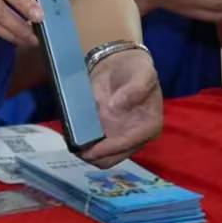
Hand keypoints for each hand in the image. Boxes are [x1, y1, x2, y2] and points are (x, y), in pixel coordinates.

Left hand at [80, 48, 162, 167]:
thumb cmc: (135, 68)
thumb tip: (116, 106)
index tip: (89, 150)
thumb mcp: (143, 72)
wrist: (120, 63)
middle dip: (94, 156)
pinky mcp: (107, 134)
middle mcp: (135, 137)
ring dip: (87, 153)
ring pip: (102, 157)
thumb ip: (135, 89)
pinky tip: (72, 138)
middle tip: (76, 148)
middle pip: (113, 158)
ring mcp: (120, 137)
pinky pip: (94, 147)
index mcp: (149, 126)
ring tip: (72, 144)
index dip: (108, 149)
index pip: (127, 144)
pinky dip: (84, 145)